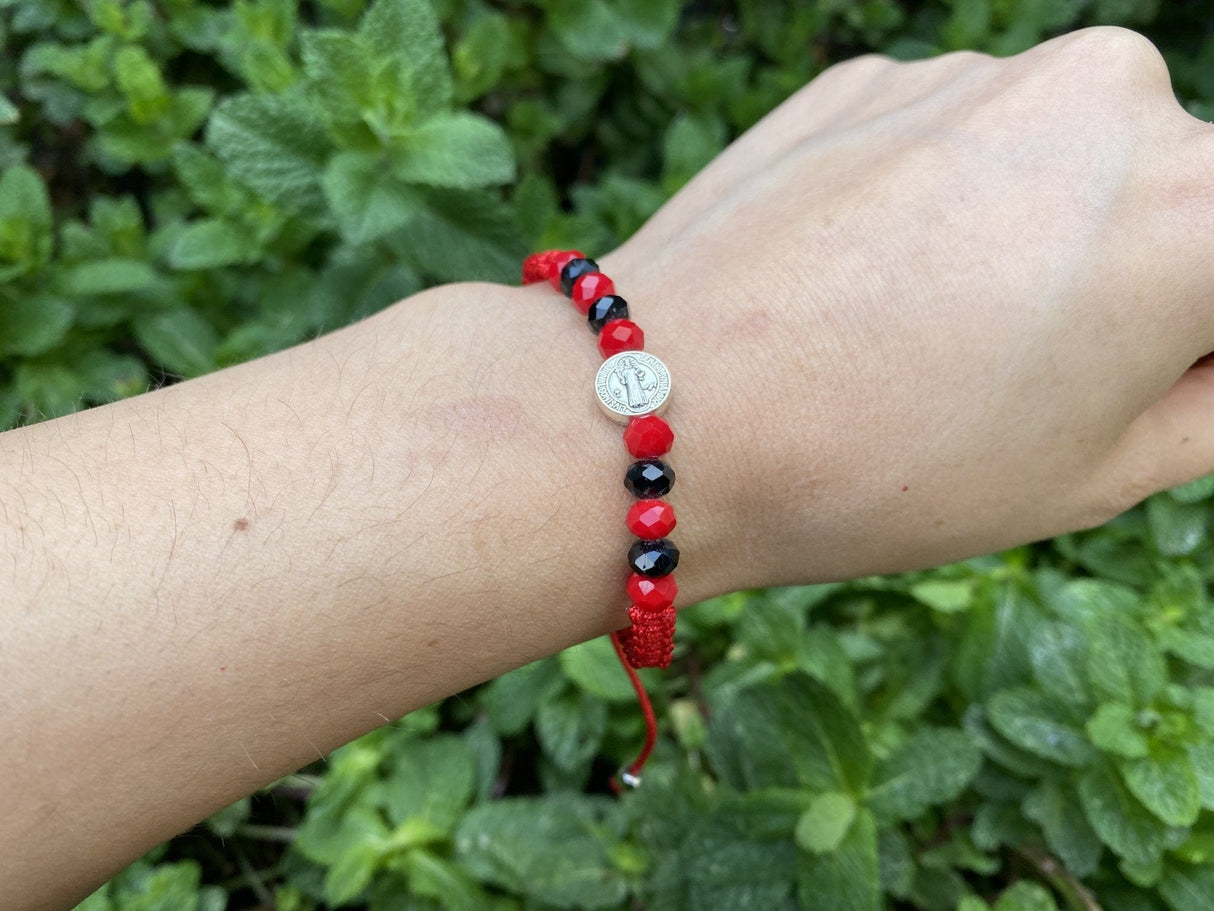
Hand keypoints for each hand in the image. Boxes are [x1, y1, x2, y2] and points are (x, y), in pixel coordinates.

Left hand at [601, 27, 1213, 584]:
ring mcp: (975, 73)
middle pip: (1165, 195)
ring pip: (1052, 160)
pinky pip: (948, 141)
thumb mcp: (1096, 474)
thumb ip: (1212, 395)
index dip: (1190, 335)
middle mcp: (1106, 100)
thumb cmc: (882, 466)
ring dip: (1025, 232)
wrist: (662, 409)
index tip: (1136, 371)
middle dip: (1129, 275)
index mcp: (1196, 210)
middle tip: (1014, 373)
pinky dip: (930, 202)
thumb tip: (1210, 346)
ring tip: (917, 331)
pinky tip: (855, 281)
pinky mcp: (872, 76)